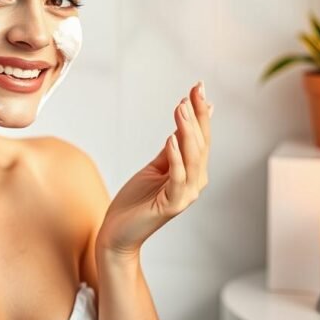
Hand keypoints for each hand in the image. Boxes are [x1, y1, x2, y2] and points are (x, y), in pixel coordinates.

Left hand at [97, 81, 211, 256]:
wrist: (118, 232)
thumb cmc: (136, 201)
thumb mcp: (155, 168)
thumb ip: (172, 149)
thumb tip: (184, 123)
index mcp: (193, 173)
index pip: (201, 137)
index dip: (201, 113)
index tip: (199, 87)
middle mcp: (195, 183)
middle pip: (200, 144)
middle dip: (197, 116)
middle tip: (193, 91)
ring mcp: (185, 195)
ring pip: (193, 158)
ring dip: (187, 131)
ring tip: (181, 108)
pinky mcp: (171, 206)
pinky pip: (178, 178)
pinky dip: (176, 157)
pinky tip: (170, 139)